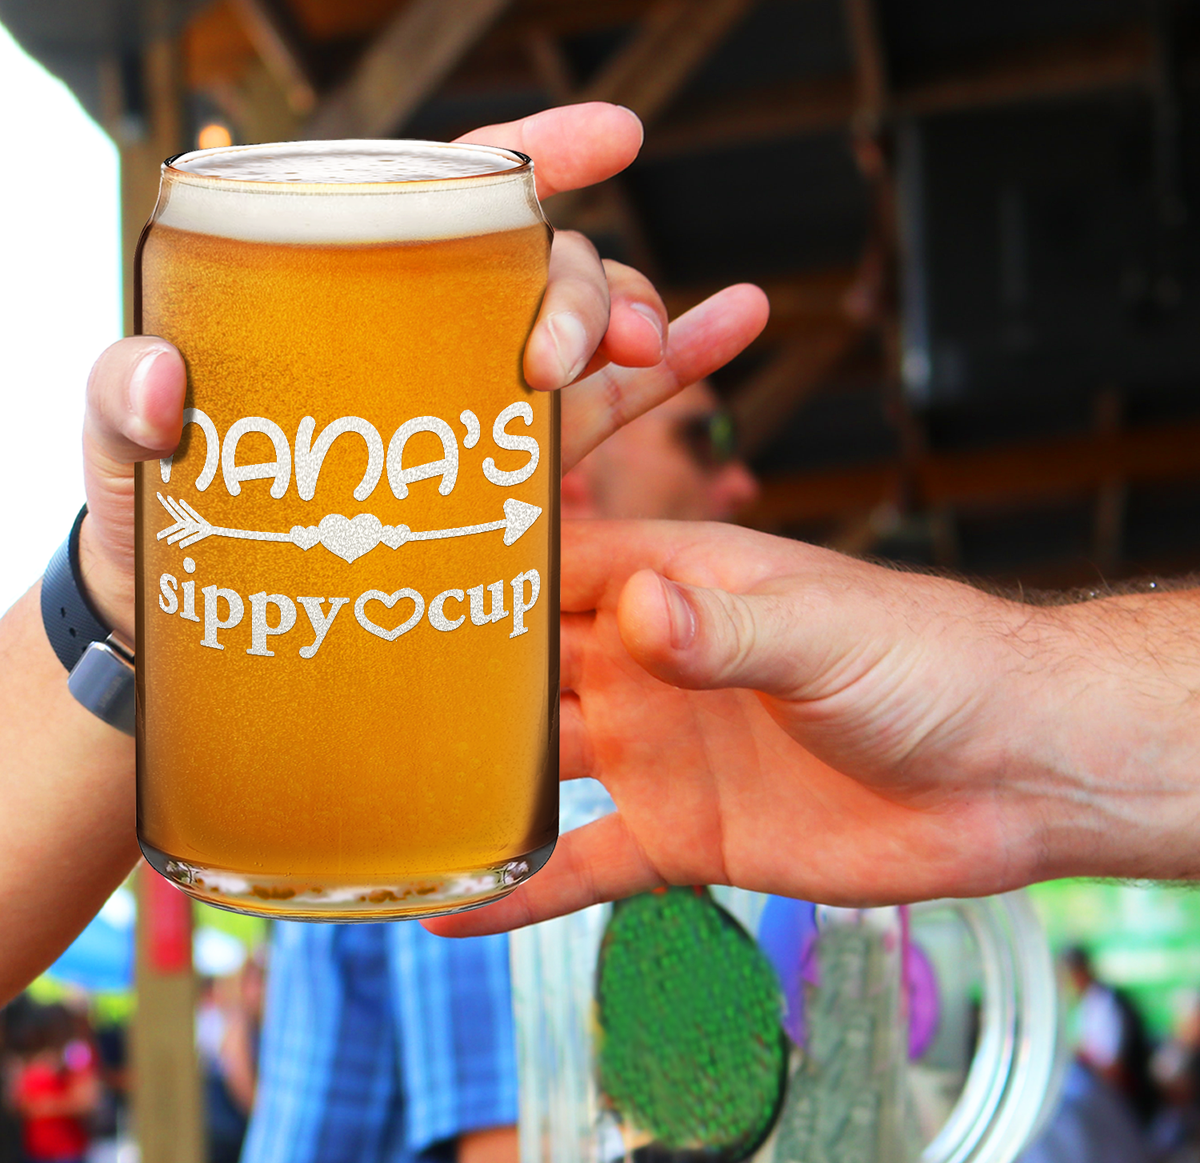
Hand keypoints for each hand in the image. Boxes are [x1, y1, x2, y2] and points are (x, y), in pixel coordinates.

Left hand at [77, 102, 767, 642]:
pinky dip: (677, 369)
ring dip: (640, 327)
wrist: (204, 622)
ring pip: (588, 337)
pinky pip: (610, 413)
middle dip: (580, 289)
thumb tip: (166, 381)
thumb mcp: (121, 450)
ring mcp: (479, 407)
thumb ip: (122, 400)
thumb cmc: (160, 518)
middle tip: (564, 357)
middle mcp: (432, 338)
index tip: (610, 140)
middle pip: (539, 272)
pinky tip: (734, 327)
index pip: (449, 201)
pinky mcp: (509, 476)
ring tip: (655, 352)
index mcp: (354, 300)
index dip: (533, 159)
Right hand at [428, 521, 1199, 935]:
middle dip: (448, 680)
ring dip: (470, 784)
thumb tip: (637, 609)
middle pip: (526, 667)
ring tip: (372, 802)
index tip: (383, 576)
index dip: (475, 569)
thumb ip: (730, 627)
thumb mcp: (827, 632)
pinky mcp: (684, 836)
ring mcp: (661, 752)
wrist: (1004, 770)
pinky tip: (454, 913)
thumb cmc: (925, 662)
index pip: (554, 567)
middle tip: (342, 699)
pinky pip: (587, 865)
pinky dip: (524, 887)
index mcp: (676, 588)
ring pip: (542, 766)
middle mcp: (651, 665)